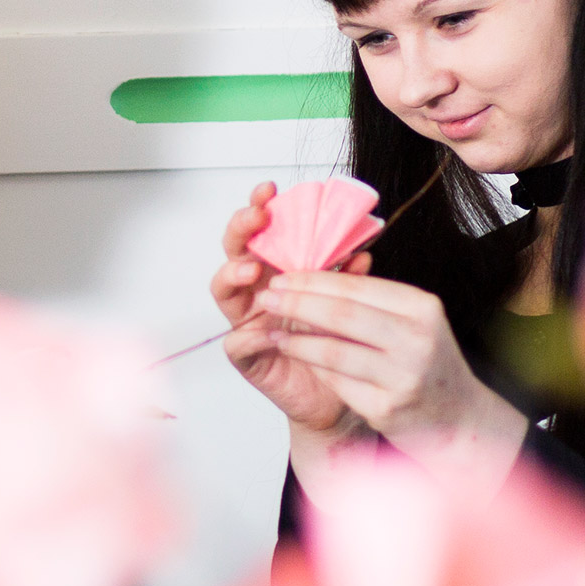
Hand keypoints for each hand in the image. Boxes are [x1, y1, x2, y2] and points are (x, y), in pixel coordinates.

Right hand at [211, 181, 372, 434]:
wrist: (338, 396)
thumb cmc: (336, 346)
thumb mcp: (345, 303)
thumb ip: (345, 277)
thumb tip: (361, 252)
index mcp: (279, 271)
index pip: (264, 233)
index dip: (262, 208)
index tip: (270, 189)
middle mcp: (257, 291)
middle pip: (235, 251)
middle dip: (241, 229)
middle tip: (256, 217)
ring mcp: (248, 321)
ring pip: (223, 289)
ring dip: (233, 273)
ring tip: (249, 268)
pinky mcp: (247, 356)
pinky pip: (236, 343)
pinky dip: (247, 336)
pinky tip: (262, 332)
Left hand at [259, 269, 529, 483]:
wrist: (457, 417)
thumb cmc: (425, 363)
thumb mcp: (412, 322)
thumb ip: (371, 301)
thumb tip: (313, 278)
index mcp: (421, 308)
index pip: (356, 288)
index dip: (313, 281)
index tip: (281, 277)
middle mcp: (416, 340)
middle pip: (342, 315)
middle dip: (297, 304)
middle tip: (266, 297)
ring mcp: (403, 377)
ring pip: (334, 351)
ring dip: (296, 340)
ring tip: (271, 330)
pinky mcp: (386, 408)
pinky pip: (337, 382)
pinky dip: (311, 366)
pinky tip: (293, 356)